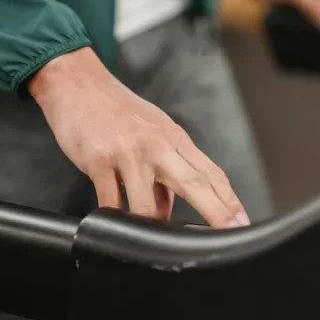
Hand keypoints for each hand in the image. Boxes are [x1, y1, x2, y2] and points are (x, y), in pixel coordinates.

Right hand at [28, 47, 249, 228]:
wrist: (76, 82)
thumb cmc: (116, 111)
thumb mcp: (150, 135)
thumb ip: (162, 176)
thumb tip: (168, 215)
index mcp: (175, 139)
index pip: (211, 172)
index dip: (229, 200)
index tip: (242, 222)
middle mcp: (157, 145)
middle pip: (194, 184)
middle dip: (216, 212)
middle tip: (230, 234)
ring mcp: (128, 153)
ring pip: (147, 207)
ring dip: (150, 227)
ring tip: (147, 236)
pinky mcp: (98, 160)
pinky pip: (110, 204)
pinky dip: (113, 219)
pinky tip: (112, 221)